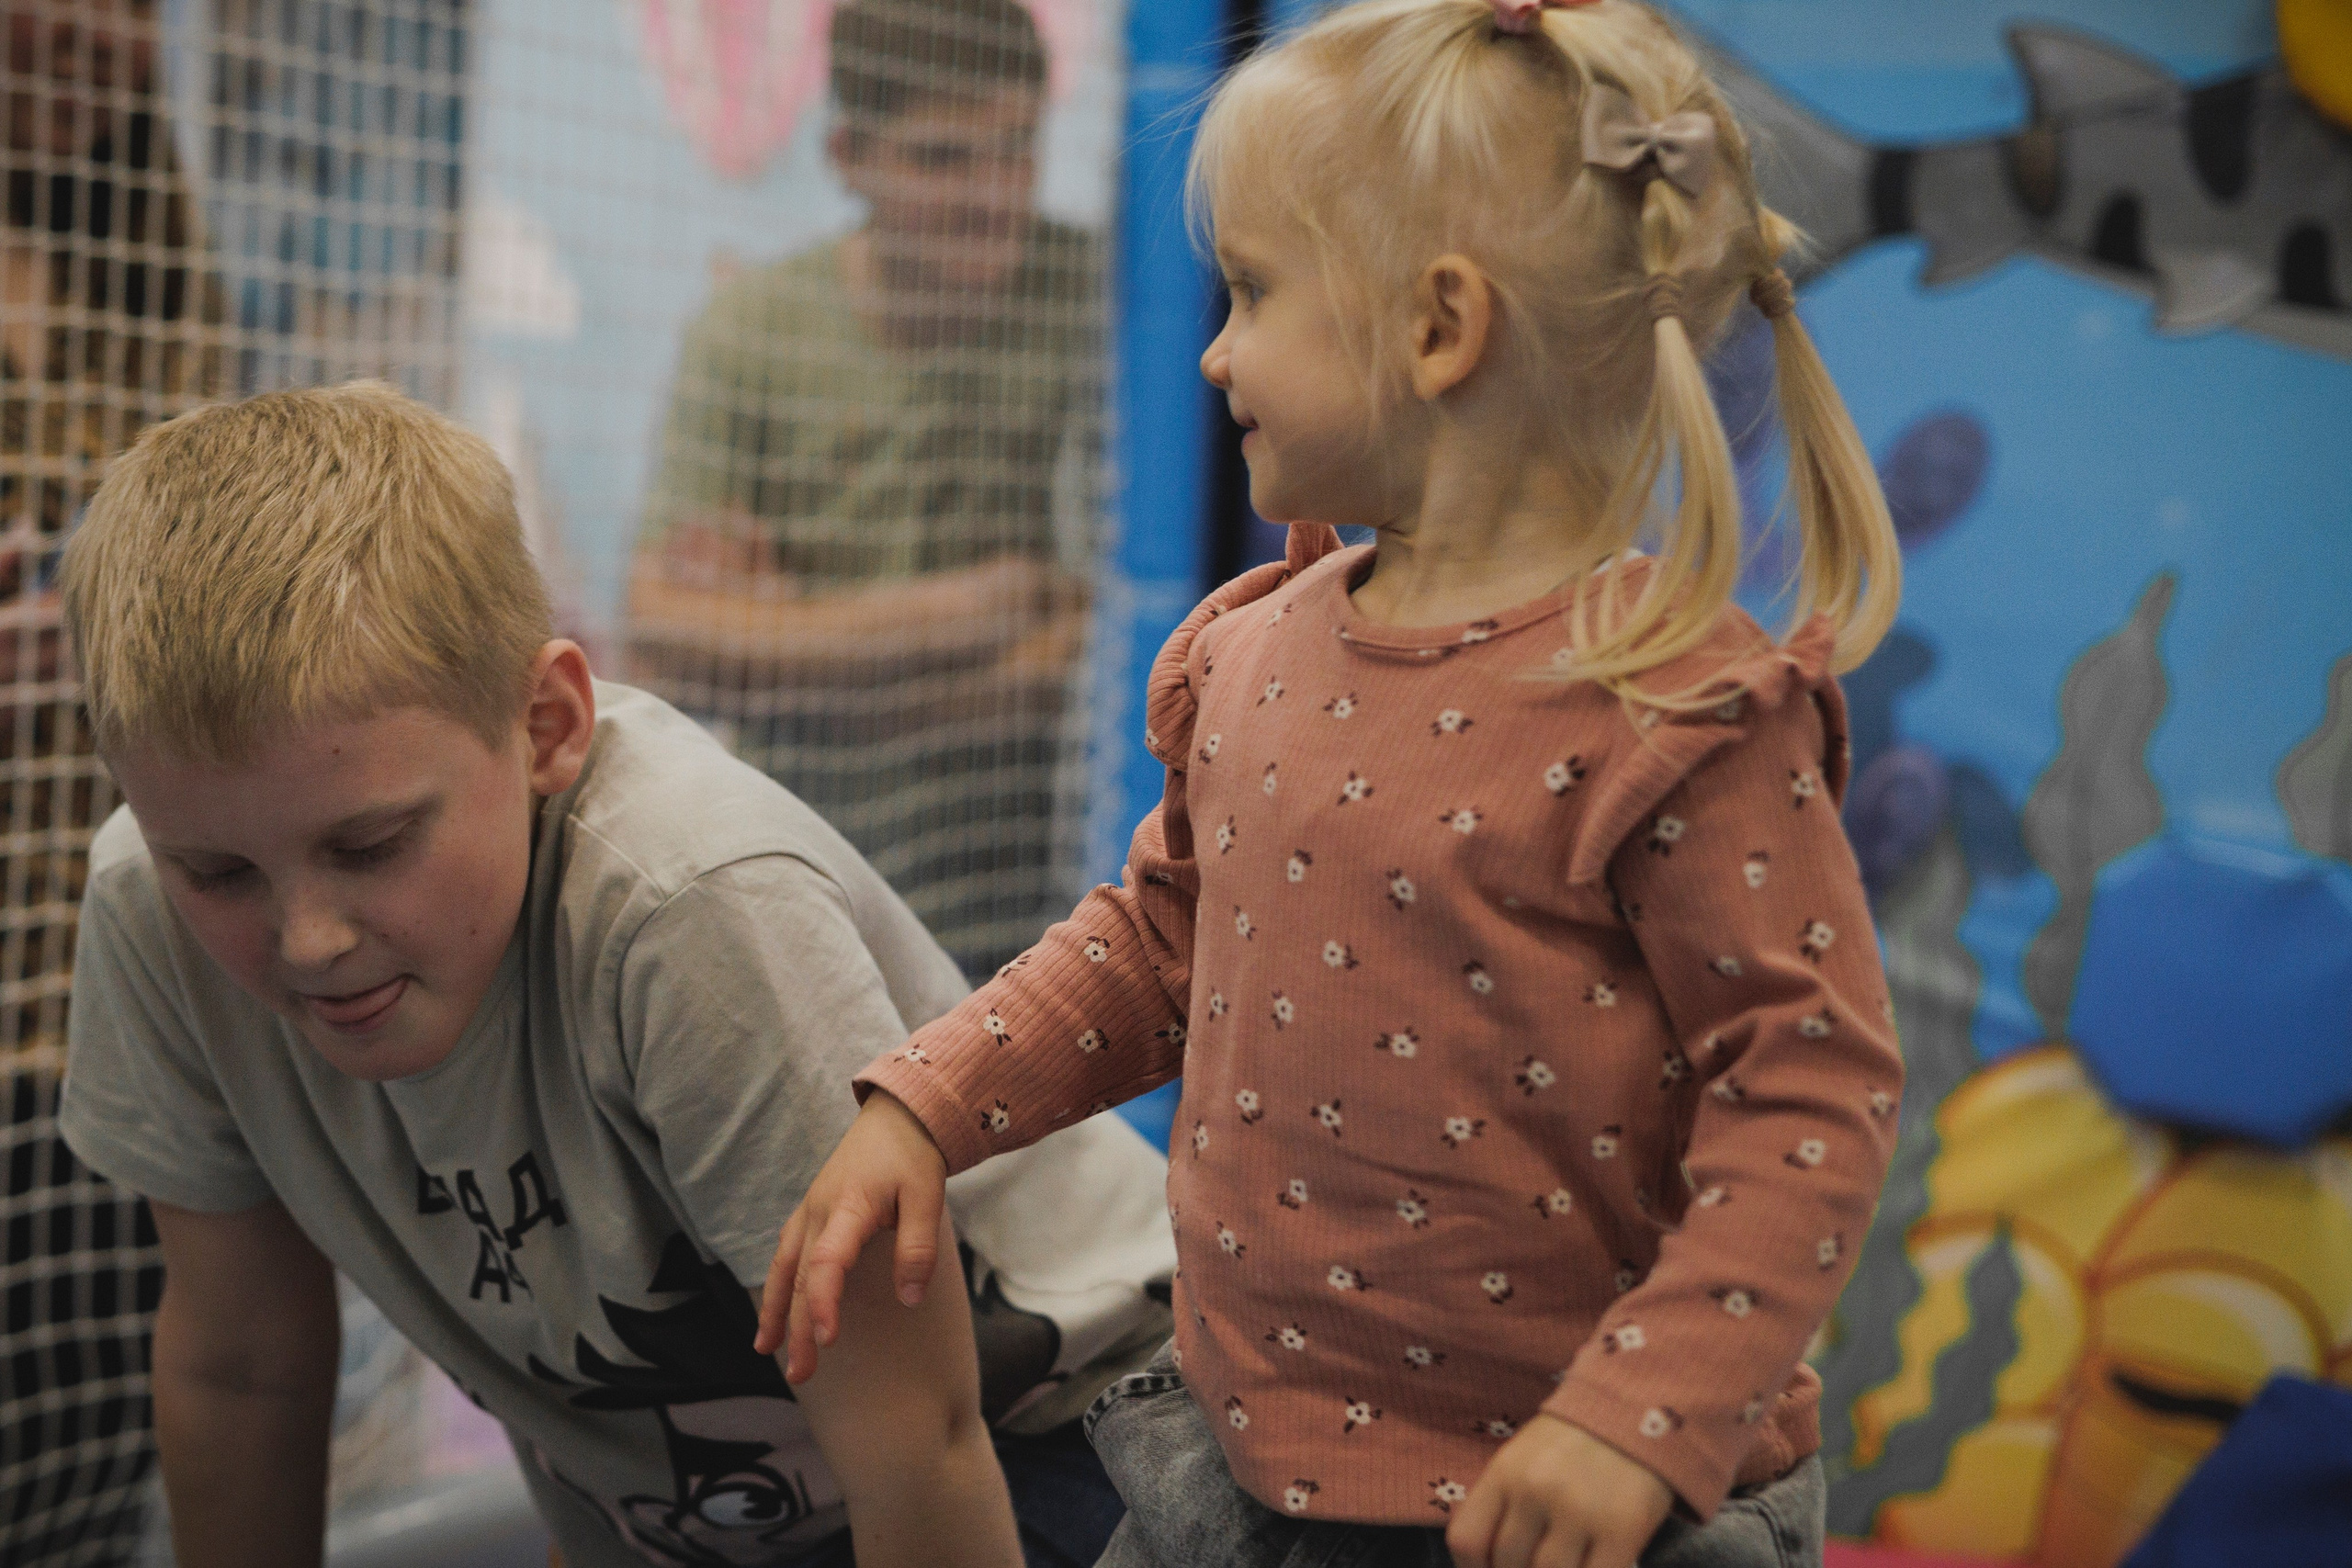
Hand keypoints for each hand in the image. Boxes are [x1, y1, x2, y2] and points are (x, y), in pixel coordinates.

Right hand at [754, 1091, 949, 1381]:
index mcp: (848, 1207)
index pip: (827, 1262)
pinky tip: (776, 1312)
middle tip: (800, 1375)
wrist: (898, 1116)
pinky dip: (778, 1286)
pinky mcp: (810, 1213)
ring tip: (766, 1351)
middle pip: (801, 1277)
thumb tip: (910, 1298)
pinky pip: (786, 1255)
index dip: (824, 1302)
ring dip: (776, 1311)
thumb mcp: (928, 1196)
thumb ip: (918, 1248)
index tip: (826, 1340)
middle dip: (797, 1328)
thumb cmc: (913, 1156)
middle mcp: (819, 1212)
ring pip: (784, 1267)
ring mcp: (809, 1211)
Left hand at [1446, 1415, 1675, 1567]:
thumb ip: (1501, 1506)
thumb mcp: (1522, 1459)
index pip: (1466, 1541)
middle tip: (1535, 1563)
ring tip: (1565, 1562)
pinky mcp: (1622, 1530)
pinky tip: (1591, 1566)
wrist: (1636, 1410)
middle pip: (1508, 1563)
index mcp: (1505, 1472)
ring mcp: (1579, 1512)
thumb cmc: (1572, 1443)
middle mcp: (1536, 1491)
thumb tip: (1488, 1565)